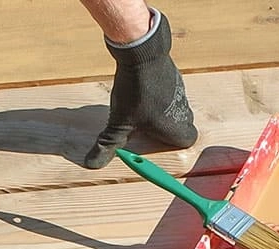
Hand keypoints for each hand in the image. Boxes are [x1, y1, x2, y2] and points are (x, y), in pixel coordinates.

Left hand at [83, 10, 197, 168]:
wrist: (142, 53)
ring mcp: (180, 91)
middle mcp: (183, 110)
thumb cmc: (136, 94)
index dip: (173, 142)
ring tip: (140, 105)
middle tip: (145, 125)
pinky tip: (141, 87)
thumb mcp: (118, 123)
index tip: (157, 140)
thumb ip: (108, 145)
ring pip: (175, 106)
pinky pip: (169, 89)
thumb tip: (91, 164)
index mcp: (176, 127)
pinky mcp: (173, 75)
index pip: (187, 140)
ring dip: (161, 108)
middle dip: (166, 126)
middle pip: (182, 124)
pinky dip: (158, 91)